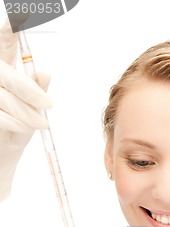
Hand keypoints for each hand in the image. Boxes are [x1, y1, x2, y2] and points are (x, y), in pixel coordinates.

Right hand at [0, 17, 51, 201]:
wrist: (3, 153)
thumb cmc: (18, 126)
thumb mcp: (32, 106)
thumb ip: (36, 88)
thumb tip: (45, 73)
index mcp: (2, 64)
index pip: (5, 39)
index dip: (12, 28)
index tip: (23, 15)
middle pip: (9, 77)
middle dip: (32, 93)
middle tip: (49, 105)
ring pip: (6, 98)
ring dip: (27, 113)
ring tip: (40, 124)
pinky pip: (1, 114)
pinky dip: (16, 122)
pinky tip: (22, 128)